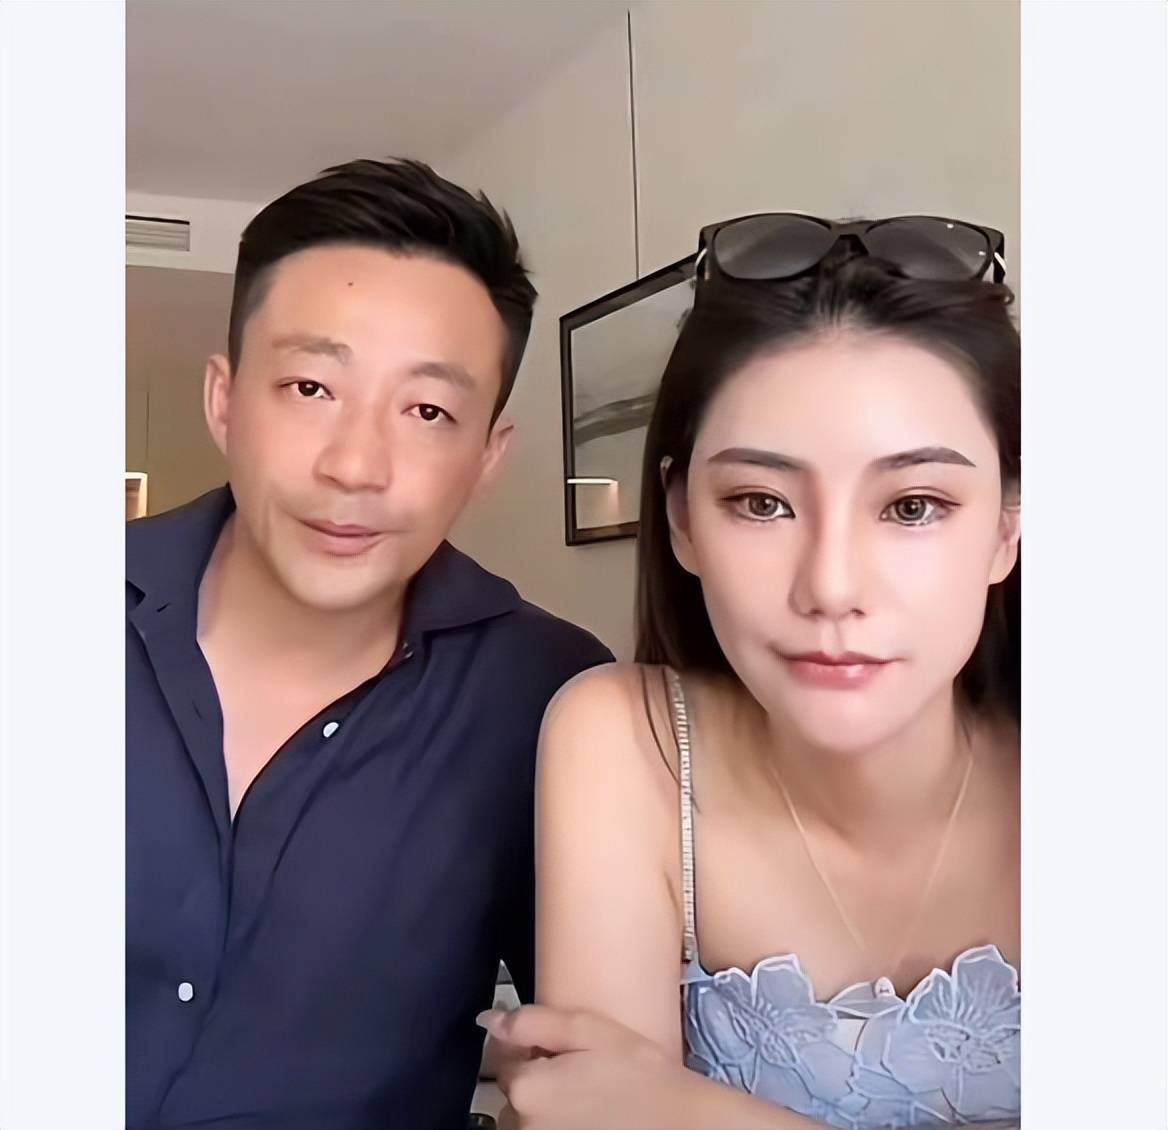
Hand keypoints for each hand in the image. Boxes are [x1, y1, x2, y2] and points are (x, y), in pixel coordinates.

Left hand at [477, 1004, 693, 1129]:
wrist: (680, 1122)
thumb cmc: (640, 1074)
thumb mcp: (588, 1029)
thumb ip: (533, 1022)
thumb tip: (488, 1019)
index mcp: (526, 1086)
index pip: (505, 1063)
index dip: (533, 1053)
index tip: (561, 1053)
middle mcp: (523, 1125)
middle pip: (516, 1097)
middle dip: (539, 1085)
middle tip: (581, 1078)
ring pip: (528, 1122)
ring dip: (548, 1111)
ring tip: (589, 1101)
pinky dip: (560, 1126)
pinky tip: (590, 1119)